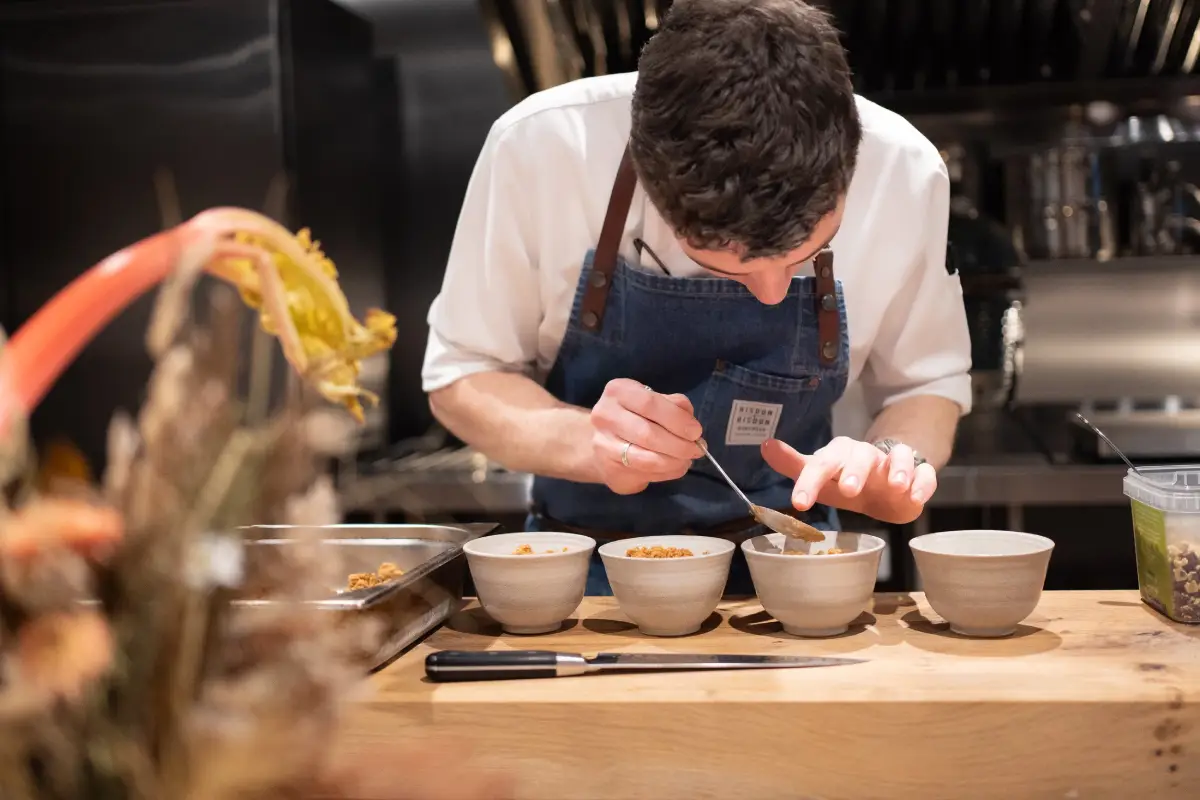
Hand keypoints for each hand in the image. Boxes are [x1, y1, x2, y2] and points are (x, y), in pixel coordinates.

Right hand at [590, 379, 703, 494]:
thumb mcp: (654, 400)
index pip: (650, 404)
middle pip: (648, 434)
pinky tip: (674, 467)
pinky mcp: (608, 469)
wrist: (605, 439)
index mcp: (618, 391)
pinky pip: (645, 474)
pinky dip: (666, 473)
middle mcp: (604, 416)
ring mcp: (603, 445)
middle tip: (697, 449)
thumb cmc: (636, 415)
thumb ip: (674, 406)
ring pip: (647, 459)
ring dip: (675, 462)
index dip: (677, 420)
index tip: (696, 432)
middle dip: (679, 445)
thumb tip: (691, 425)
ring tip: (687, 459)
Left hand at [761, 437, 935, 524]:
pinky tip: (915, 497)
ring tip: (894, 486)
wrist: (886, 485)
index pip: (822, 464)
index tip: (799, 503)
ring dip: (897, 469)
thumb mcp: (820, 477)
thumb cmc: (847, 480)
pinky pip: (924, 474)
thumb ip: (794, 465)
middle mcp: (867, 455)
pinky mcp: (918, 475)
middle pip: (861, 456)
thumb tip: (765, 445)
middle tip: (848, 490)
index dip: (809, 482)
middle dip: (855, 471)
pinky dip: (921, 483)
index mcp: (839, 455)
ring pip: (898, 457)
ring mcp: (894, 464)